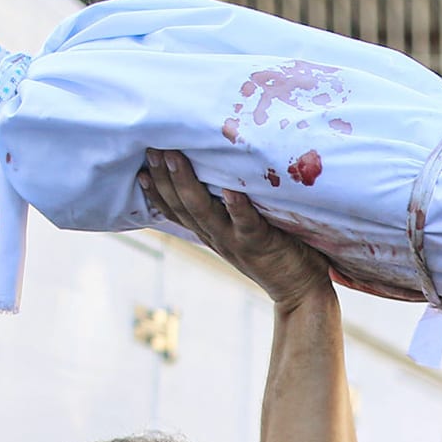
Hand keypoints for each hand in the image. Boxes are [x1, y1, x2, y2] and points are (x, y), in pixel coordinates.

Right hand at [139, 149, 333, 310]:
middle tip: (151, 148)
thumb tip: (221, 179)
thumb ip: (229, 214)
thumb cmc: (277, 254)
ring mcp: (236, 241)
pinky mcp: (261, 244)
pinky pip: (246, 224)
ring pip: (203, 212)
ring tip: (174, 157)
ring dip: (187, 184)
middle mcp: (217, 237)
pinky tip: (230, 191)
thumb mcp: (243, 233)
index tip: (141, 168)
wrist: (300, 293)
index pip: (176, 211)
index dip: (156, 192)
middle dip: (164, 178)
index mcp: (211, 234)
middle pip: (182, 206)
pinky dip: (237, 207)